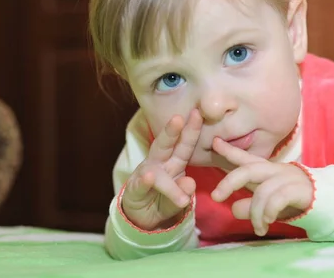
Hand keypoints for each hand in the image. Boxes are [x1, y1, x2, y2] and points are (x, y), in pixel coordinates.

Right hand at [121, 109, 202, 230]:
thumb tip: (190, 183)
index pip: (184, 145)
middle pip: (165, 145)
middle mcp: (159, 164)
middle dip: (171, 131)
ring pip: (155, 166)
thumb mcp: (179, 198)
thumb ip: (184, 191)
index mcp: (174, 163)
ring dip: (161, 165)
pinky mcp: (134, 189)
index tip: (200, 113)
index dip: (192, 130)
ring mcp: (145, 175)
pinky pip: (140, 185)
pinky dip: (144, 181)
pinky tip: (148, 177)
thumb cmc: (164, 201)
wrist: (142, 219)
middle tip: (178, 118)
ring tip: (173, 160)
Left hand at [210, 138, 313, 236]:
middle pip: (249, 169)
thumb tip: (234, 208)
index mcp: (267, 170)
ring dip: (255, 213)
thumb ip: (250, 205)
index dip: (229, 150)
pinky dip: (268, 212)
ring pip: (262, 191)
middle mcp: (276, 170)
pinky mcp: (299, 190)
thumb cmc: (293, 201)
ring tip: (258, 228)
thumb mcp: (268, 203)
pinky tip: (266, 222)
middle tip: (216, 197)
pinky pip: (277, 199)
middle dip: (229, 181)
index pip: (246, 158)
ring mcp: (288, 179)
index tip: (214, 141)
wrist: (327, 201)